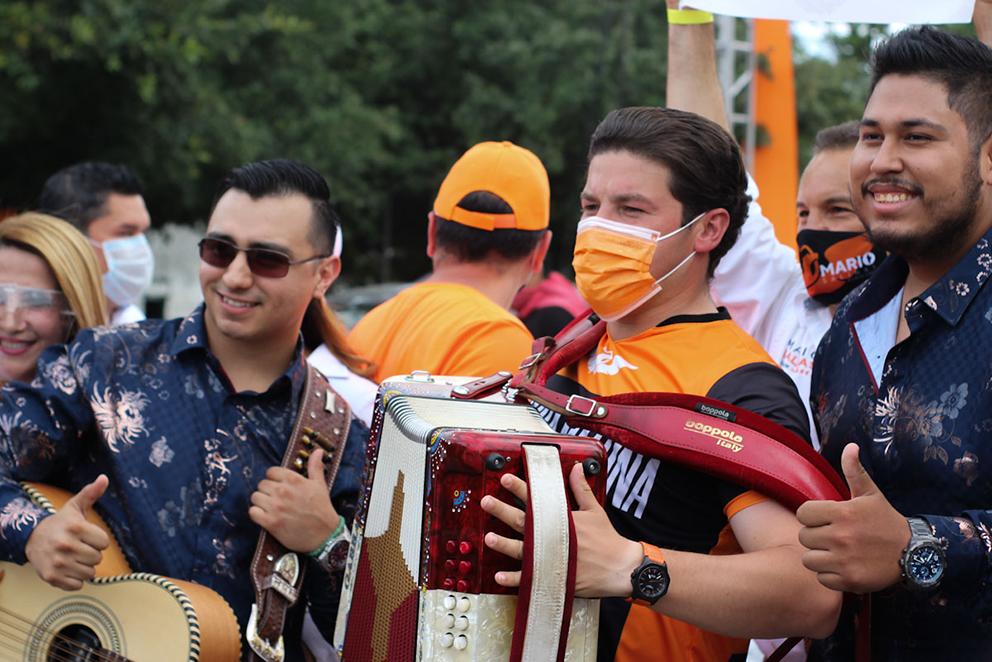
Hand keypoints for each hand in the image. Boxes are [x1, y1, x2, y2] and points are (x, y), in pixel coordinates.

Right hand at [25, 475, 109, 590]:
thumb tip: (104, 478)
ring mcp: (58, 563)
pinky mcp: (52, 578)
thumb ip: (91, 493)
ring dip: (84, 567)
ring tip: (73, 557)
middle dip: (91, 553)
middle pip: (97, 558)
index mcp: (76, 527)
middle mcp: (66, 545)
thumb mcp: (75, 506)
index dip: (98, 540)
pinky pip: (78, 585)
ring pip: (90, 573)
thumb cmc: (60, 523)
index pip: (104, 543)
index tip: (87, 536)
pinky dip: (75, 579)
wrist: (32, 538)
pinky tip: (67, 568)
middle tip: (79, 547)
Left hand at [250, 449, 339, 552]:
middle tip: (275, 498)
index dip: (273, 478)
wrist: (324, 534)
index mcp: (294, 480)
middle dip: (267, 490)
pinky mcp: (271, 522)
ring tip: (269, 507)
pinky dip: (256, 514)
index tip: (278, 484)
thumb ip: (315, 467)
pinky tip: (264, 516)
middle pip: (261, 484)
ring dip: (260, 501)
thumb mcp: (320, 485)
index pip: (271, 471)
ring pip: (255, 497)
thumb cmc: (322, 509)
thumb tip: (317, 451)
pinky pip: (253, 512)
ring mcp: (276, 507)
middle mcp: (283, 492)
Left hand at [481, 463, 642, 597]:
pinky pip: (529, 579)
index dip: (520, 488)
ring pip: (522, 550)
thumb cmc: (607, 539)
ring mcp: (552, 558)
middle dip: (502, 511)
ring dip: (504, 544)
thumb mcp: (595, 510)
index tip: (505, 478)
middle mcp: (553, 537)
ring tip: (488, 538)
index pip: (537, 499)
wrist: (620, 568)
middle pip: (524, 522)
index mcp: (563, 519)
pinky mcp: (554, 576)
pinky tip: (499, 576)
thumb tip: (577, 468)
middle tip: (486, 502)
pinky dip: (514, 579)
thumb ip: (581, 489)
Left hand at [797, 443, 909, 592]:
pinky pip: (821, 578)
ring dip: (818, 556)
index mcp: (842, 513)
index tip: (823, 518)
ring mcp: (843, 560)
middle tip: (831, 536)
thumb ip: (855, 471)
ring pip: (808, 559)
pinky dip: (829, 575)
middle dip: (814, 536)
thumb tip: (850, 446)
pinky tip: (842, 566)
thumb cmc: (886, 521)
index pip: (802, 514)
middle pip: (803, 537)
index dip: (811, 515)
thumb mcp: (871, 494)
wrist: (913, 553)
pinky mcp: (848, 580)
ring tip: (833, 552)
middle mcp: (840, 536)